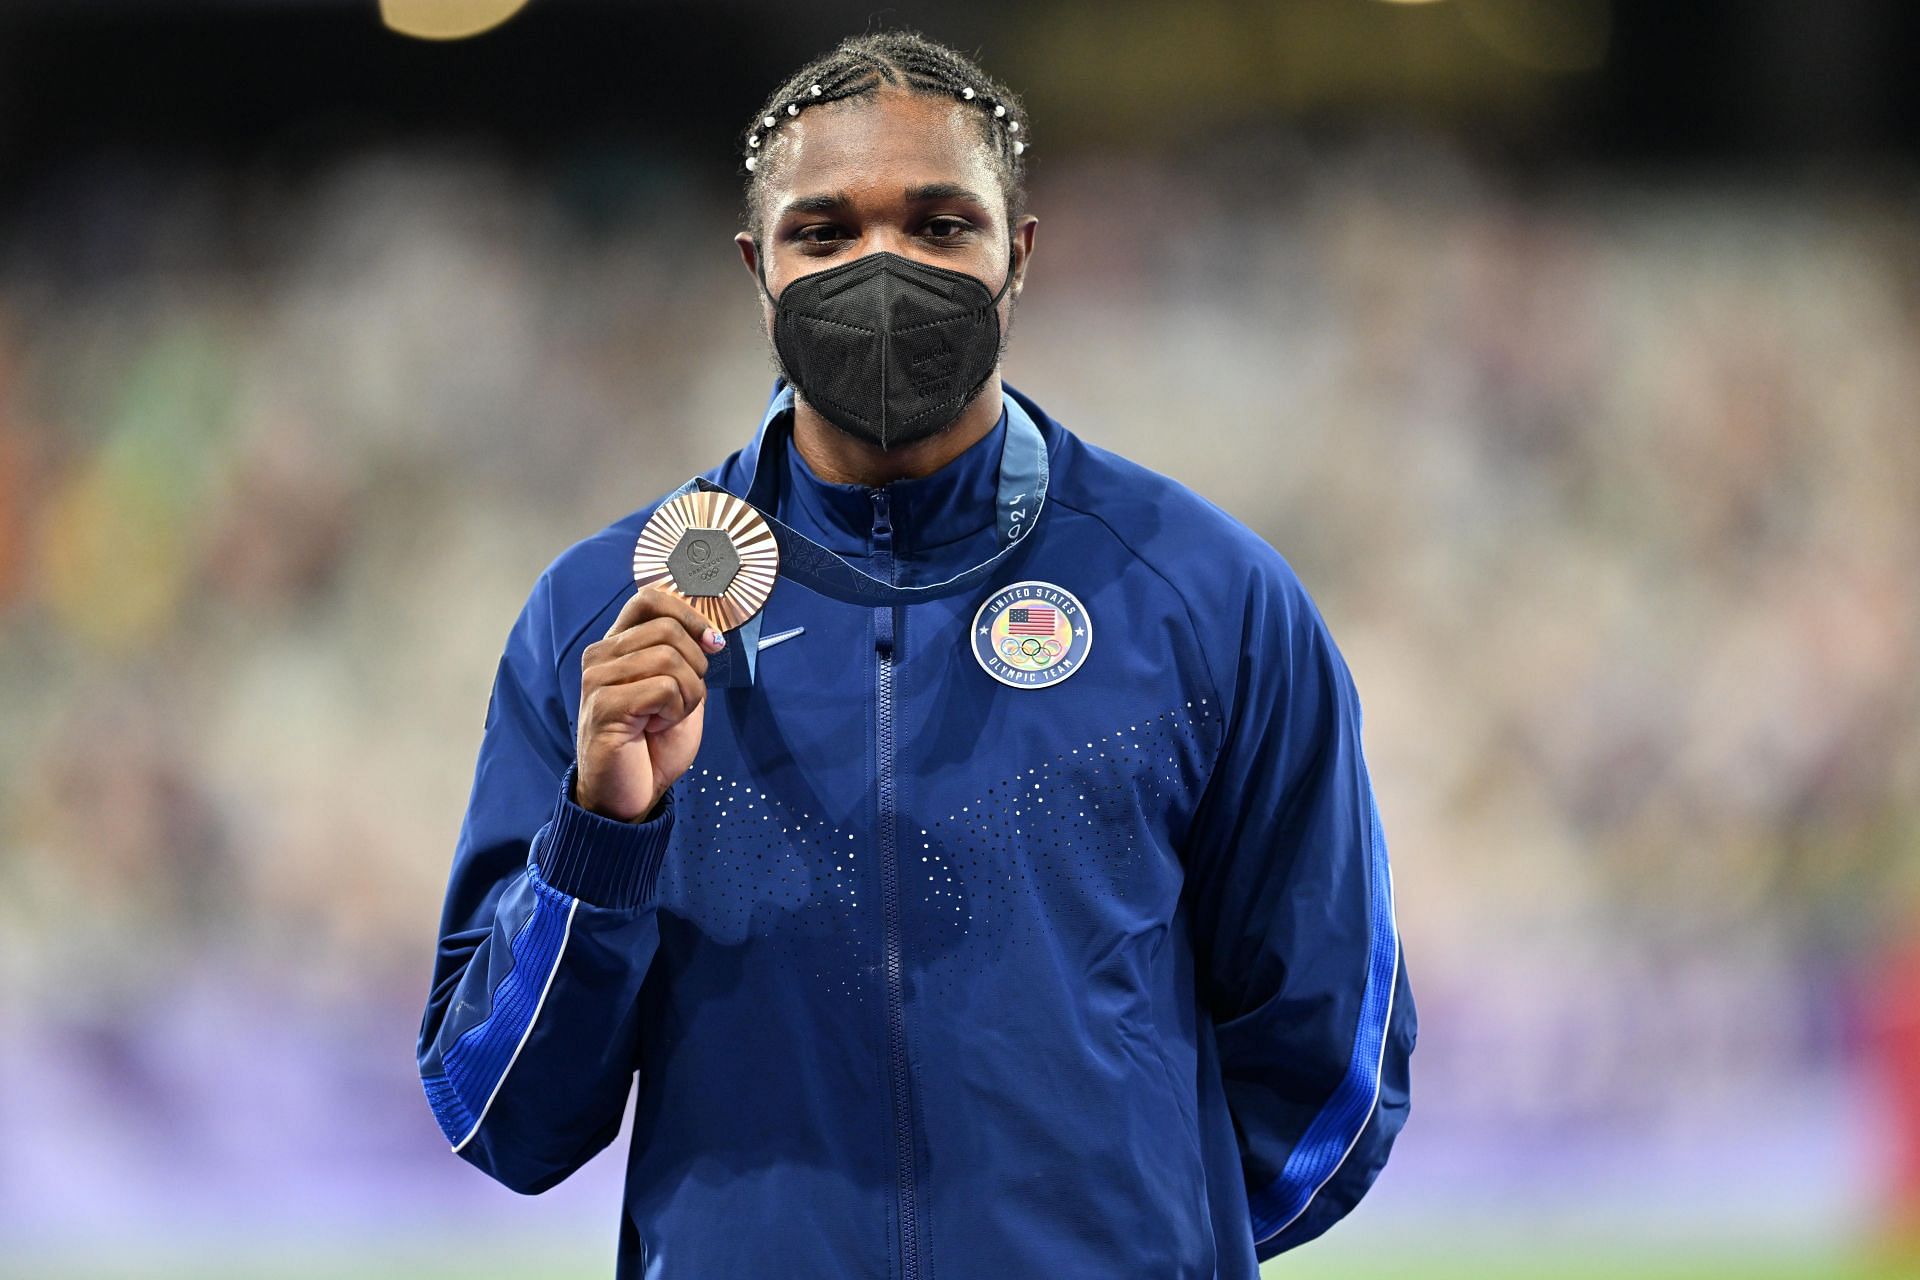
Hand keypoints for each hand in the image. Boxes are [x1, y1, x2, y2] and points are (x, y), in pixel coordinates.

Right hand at [574, 586, 727, 821]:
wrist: (631, 794)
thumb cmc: (653, 744)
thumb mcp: (679, 691)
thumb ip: (686, 658)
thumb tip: (711, 635)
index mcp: (617, 645)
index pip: (650, 600)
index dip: (690, 616)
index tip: (712, 645)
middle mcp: (601, 655)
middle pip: (668, 630)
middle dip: (695, 667)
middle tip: (682, 701)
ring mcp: (597, 679)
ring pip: (669, 658)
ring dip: (687, 695)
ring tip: (666, 718)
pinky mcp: (604, 705)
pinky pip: (663, 688)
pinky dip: (675, 711)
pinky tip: (655, 728)